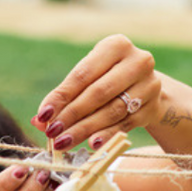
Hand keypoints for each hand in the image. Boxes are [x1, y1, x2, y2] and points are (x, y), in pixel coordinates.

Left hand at [31, 34, 162, 151]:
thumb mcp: (87, 79)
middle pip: (98, 93)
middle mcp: (137, 61)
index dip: (61, 97)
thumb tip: (39, 120)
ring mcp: (149, 85)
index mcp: (116, 45)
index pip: (83, 74)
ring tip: (64, 142)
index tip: (43, 115)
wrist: (144, 87)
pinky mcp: (152, 107)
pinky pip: (124, 125)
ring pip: (111, 111)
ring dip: (85, 129)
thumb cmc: (106, 79)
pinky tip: (91, 145)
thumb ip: (64, 96)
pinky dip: (105, 136)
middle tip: (52, 133)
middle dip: (72, 115)